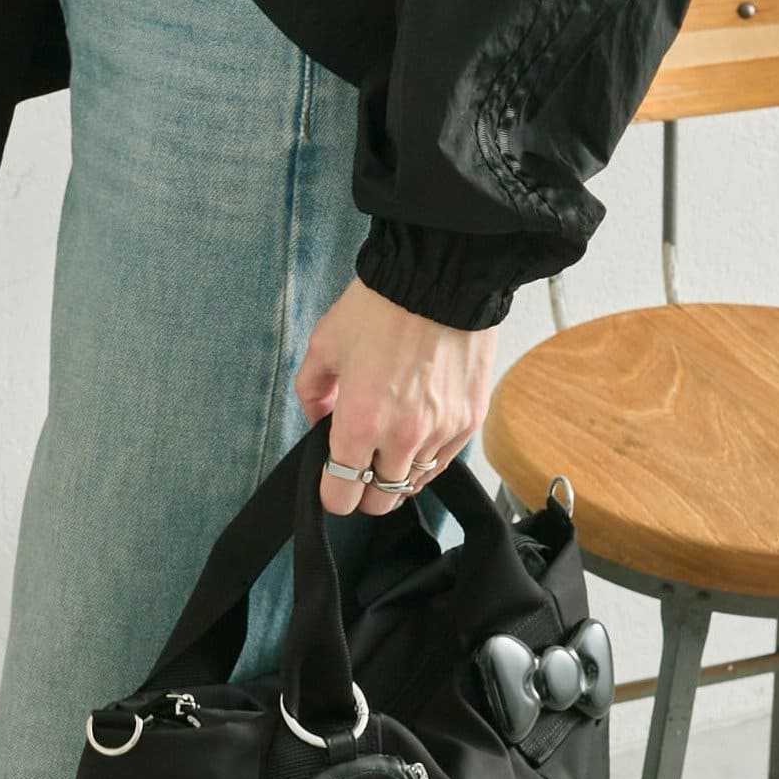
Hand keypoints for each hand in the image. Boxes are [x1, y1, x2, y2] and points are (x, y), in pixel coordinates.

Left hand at [294, 277, 498, 515]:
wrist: (440, 277)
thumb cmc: (381, 305)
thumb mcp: (325, 344)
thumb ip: (311, 391)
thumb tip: (317, 419)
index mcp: (360, 424)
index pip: (341, 496)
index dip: (331, 494)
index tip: (331, 482)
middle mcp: (401, 438)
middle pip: (379, 501)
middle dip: (364, 490)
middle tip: (360, 466)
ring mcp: (439, 434)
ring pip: (413, 485)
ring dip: (397, 473)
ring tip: (389, 446)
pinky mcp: (468, 422)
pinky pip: (441, 462)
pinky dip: (426, 458)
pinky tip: (416, 435)